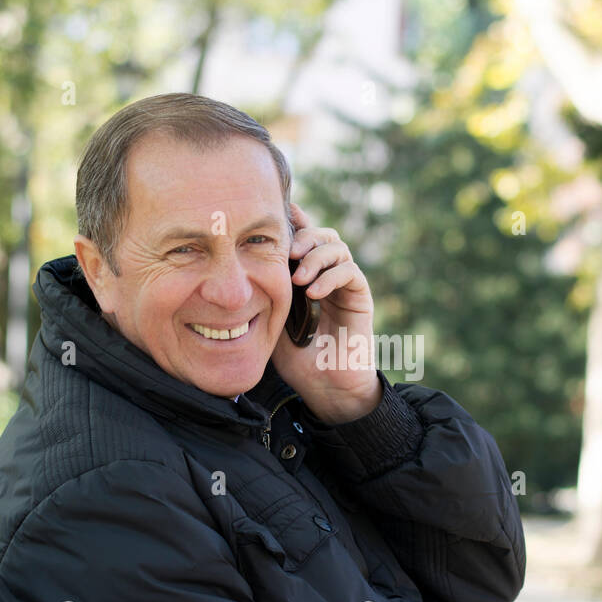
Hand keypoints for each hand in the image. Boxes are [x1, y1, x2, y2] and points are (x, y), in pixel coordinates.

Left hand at [271, 202, 381, 423]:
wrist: (326, 388)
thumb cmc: (297, 359)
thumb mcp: (272, 319)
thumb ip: (265, 292)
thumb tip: (240, 266)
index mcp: (308, 277)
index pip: (304, 239)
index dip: (295, 221)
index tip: (279, 213)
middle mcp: (329, 276)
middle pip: (324, 235)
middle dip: (305, 236)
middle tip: (287, 252)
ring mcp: (346, 286)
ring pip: (338, 248)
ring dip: (316, 256)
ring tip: (298, 277)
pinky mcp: (361, 299)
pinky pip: (350, 272)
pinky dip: (331, 276)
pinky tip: (314, 293)